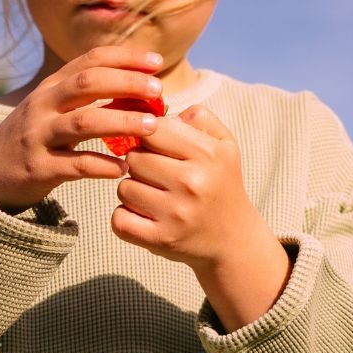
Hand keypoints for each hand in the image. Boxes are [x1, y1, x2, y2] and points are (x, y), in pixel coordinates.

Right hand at [0, 48, 164, 209]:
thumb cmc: (33, 139)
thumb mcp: (51, 108)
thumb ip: (85, 95)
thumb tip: (136, 84)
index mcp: (51, 87)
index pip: (91, 60)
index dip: (126, 57)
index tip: (156, 62)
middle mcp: (43, 105)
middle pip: (88, 83)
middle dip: (127, 83)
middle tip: (158, 90)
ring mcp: (38, 136)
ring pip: (84, 122)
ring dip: (122, 122)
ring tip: (151, 128)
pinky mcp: (38, 167)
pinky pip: (76, 165)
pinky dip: (102, 165)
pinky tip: (123, 168)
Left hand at [113, 104, 292, 328]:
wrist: (234, 239)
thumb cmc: (221, 183)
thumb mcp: (224, 144)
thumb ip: (198, 118)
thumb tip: (158, 112)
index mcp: (208, 154)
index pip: (152, 130)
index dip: (147, 136)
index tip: (154, 147)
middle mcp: (193, 183)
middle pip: (133, 158)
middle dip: (138, 164)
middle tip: (155, 175)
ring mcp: (177, 214)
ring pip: (123, 188)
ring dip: (132, 191)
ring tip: (153, 196)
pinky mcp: (162, 240)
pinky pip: (119, 220)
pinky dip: (124, 218)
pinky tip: (143, 216)